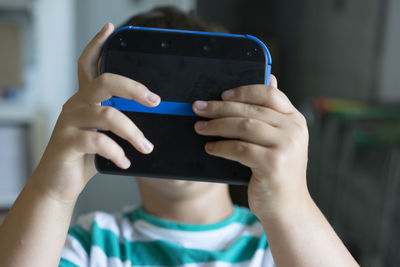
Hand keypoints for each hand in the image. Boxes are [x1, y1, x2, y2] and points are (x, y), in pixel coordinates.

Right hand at [31, 23, 159, 201]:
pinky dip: (117, 152)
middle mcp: (75, 104)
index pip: (88, 65)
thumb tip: (153, 114)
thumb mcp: (103, 134)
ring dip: (133, 132)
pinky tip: (125, 162)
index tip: (110, 29)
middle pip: (105, 82)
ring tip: (146, 147)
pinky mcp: (66, 142)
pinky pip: (98, 142)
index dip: (97, 45)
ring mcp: (69, 122)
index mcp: (85, 99)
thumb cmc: (85, 156)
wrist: (60, 183)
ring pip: (108, 115)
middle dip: (134, 89)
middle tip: (155, 101)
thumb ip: (118, 120)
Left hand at [193, 76, 308, 219]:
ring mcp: (286, 146)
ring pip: (243, 126)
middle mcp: (294, 129)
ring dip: (216, 125)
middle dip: (220, 108)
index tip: (221, 95)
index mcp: (295, 119)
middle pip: (251, 109)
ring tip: (199, 127)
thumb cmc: (276, 171)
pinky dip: (221, 147)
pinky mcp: (273, 164)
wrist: (287, 207)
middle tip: (198, 108)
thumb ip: (271, 115)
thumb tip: (269, 78)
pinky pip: (239, 149)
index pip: (269, 94)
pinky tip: (210, 148)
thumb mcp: (278, 141)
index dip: (243, 91)